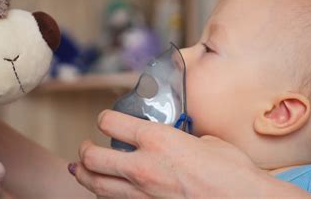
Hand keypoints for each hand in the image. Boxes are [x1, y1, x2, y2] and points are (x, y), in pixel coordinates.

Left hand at [72, 110, 269, 197]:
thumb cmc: (230, 170)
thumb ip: (183, 140)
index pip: (111, 122)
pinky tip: (106, 190)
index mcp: (156, 139)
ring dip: (83, 175)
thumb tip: (180, 142)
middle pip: (92, 157)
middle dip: (84, 150)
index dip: (104, 118)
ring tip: (80, 169)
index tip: (105, 120)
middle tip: (85, 147)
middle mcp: (142, 166)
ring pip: (95, 184)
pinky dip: (104, 194)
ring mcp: (142, 192)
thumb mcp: (205, 142)